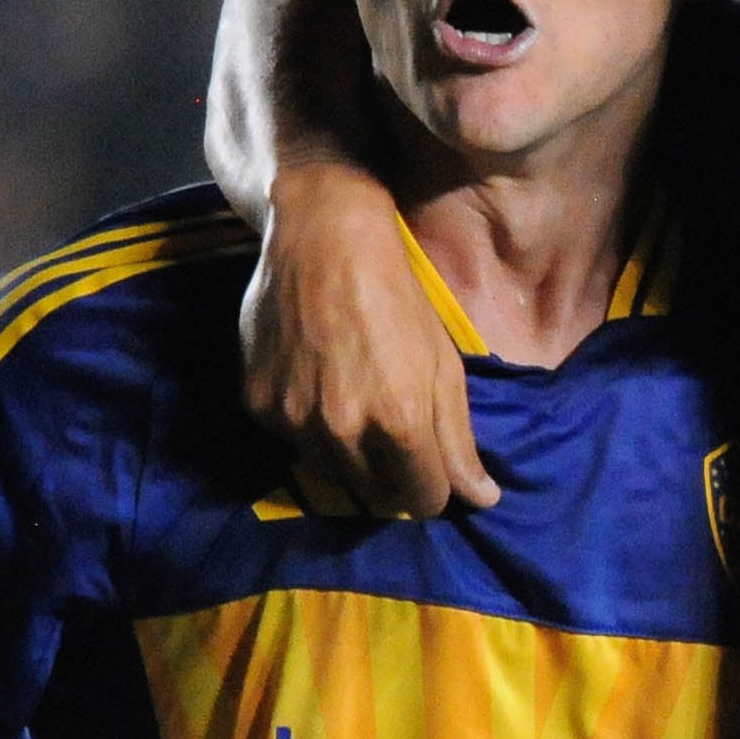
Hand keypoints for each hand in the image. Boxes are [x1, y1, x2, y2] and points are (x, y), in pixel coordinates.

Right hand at [243, 162, 495, 518]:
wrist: (323, 238)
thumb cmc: (397, 297)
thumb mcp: (443, 366)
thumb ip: (458, 440)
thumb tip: (482, 499)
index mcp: (400, 422)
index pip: (422, 499)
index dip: (433, 489)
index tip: (432, 469)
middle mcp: (342, 430)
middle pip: (375, 498)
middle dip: (393, 482)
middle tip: (397, 446)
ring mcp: (294, 420)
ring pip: (331, 475)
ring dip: (350, 460)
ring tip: (357, 410)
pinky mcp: (257, 405)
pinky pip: (291, 442)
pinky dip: (309, 430)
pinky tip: (319, 388)